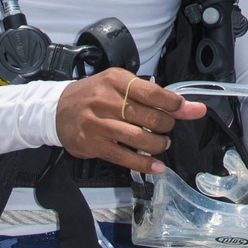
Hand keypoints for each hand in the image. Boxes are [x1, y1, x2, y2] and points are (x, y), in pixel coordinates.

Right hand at [56, 70, 204, 173]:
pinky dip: (144, 164)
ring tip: (161, 144)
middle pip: (149, 117)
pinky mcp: (92, 144)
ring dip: (158, 144)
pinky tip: (156, 167)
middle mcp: (106, 100)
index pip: (153, 93)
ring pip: (139, 138)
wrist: (56, 109)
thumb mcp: (120, 85)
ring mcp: (97, 123)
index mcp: (116, 81)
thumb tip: (190, 108)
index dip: (174, 104)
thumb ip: (154, 95)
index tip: (186, 110)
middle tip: (166, 128)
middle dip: (166, 126)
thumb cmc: (94, 95)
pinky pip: (124, 157)